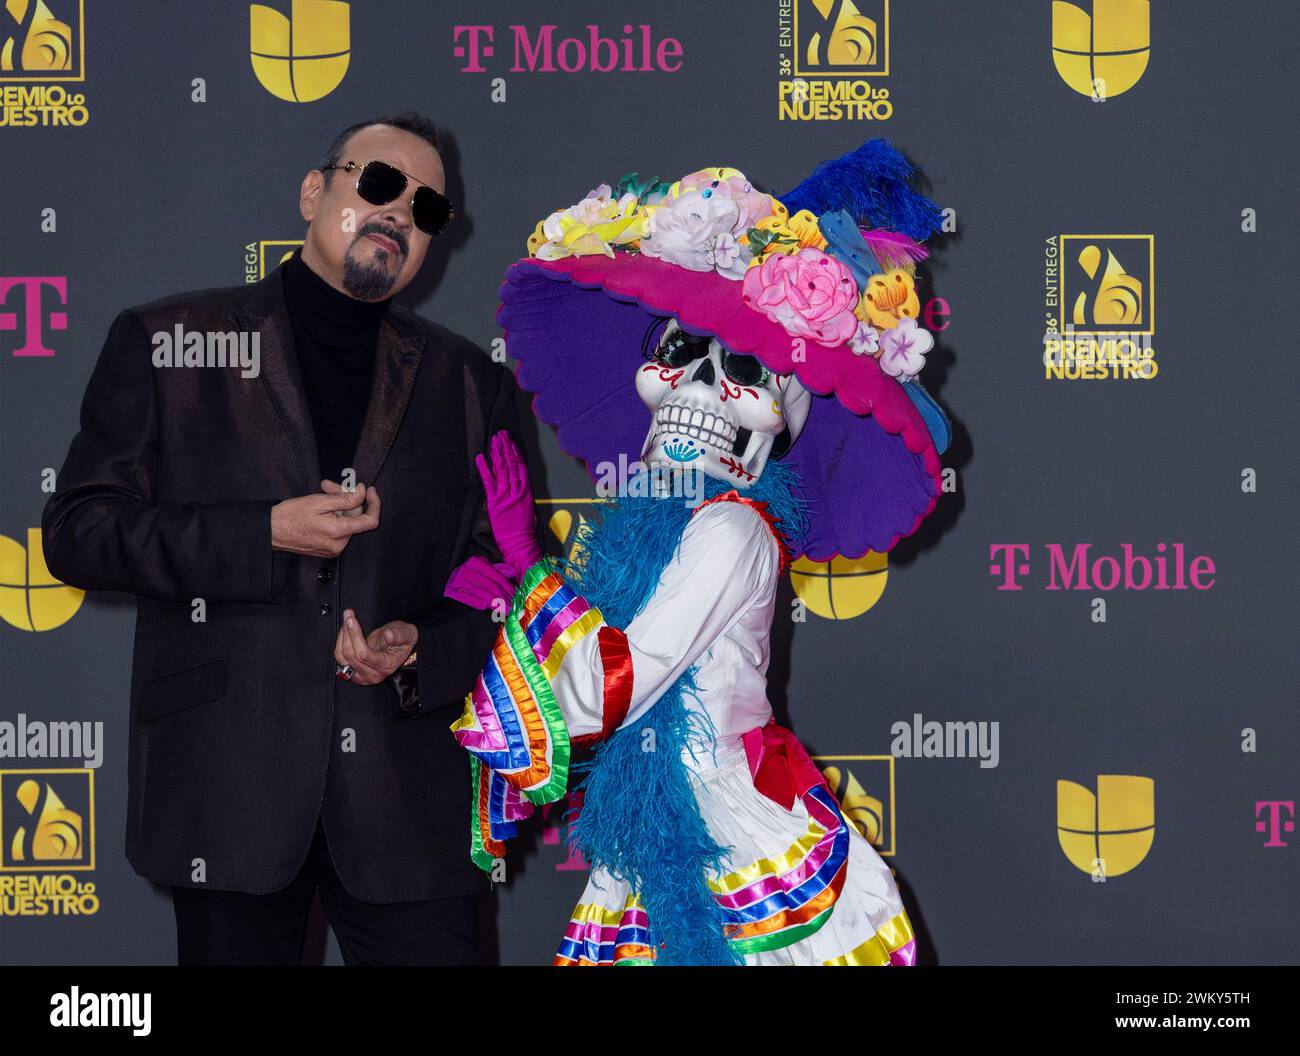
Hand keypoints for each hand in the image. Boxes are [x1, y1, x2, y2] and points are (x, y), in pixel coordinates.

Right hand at [272, 482, 379, 556]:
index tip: (368, 489)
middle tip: (330, 485)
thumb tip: (363, 493)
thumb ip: (345, 499)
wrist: (270, 531)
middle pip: (355, 517)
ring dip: (338, 505)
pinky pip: (338, 529)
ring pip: (346, 521)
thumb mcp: (319, 501)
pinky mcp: (326, 549)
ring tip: (323, 491)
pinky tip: (321, 507)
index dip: (373, 503)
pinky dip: (334, 515)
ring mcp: (333, 549)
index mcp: (338, 532)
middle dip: (347, 498)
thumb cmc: (290, 515)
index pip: (370, 521)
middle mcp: (338, 545)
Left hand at [333, 609, 416, 685]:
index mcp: (386, 665)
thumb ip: (400, 635)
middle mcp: (373, 675)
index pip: (364, 654)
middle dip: (347, 632)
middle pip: (351, 655)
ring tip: (347, 621)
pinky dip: (340, 644)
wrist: (399, 648)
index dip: (355, 635)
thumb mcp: (408, 633)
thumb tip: (389, 635)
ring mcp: (362, 676)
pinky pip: (340, 660)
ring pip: (342, 658)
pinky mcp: (354, 674)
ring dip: (342, 637)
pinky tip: (345, 632)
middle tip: (349, 615)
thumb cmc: (403, 639)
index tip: (352, 619)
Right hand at [444, 555, 515, 611]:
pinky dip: (475, 602)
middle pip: (491, 586)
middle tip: (513, 608)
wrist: (448, 584)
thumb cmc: (470, 579)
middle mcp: (467, 569)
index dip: (508, 588)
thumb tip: (514, 572)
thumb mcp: (483, 571)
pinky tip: (484, 608)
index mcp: (477, 562)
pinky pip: (466, 597)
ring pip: (481, 593)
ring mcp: (458, 579)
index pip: (497, 577)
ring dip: (495, 604)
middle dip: (504, 598)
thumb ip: (499, 571)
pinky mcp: (450, 590)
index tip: (516, 598)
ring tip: (504, 611)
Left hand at [476, 431, 541, 578]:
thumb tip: (522, 489)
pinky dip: (483, 468)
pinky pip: (488, 482)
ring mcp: (505, 495)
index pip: (521, 467)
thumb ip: (525, 498)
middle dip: (505, 448)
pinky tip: (480, 457)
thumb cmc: (525, 532)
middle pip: (510, 464)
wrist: (520, 544)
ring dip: (496, 453)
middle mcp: (517, 490)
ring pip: (501, 469)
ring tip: (493, 440)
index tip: (512, 442)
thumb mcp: (530, 512)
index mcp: (527, 492)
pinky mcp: (494, 502)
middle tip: (501, 434)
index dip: (515, 453)